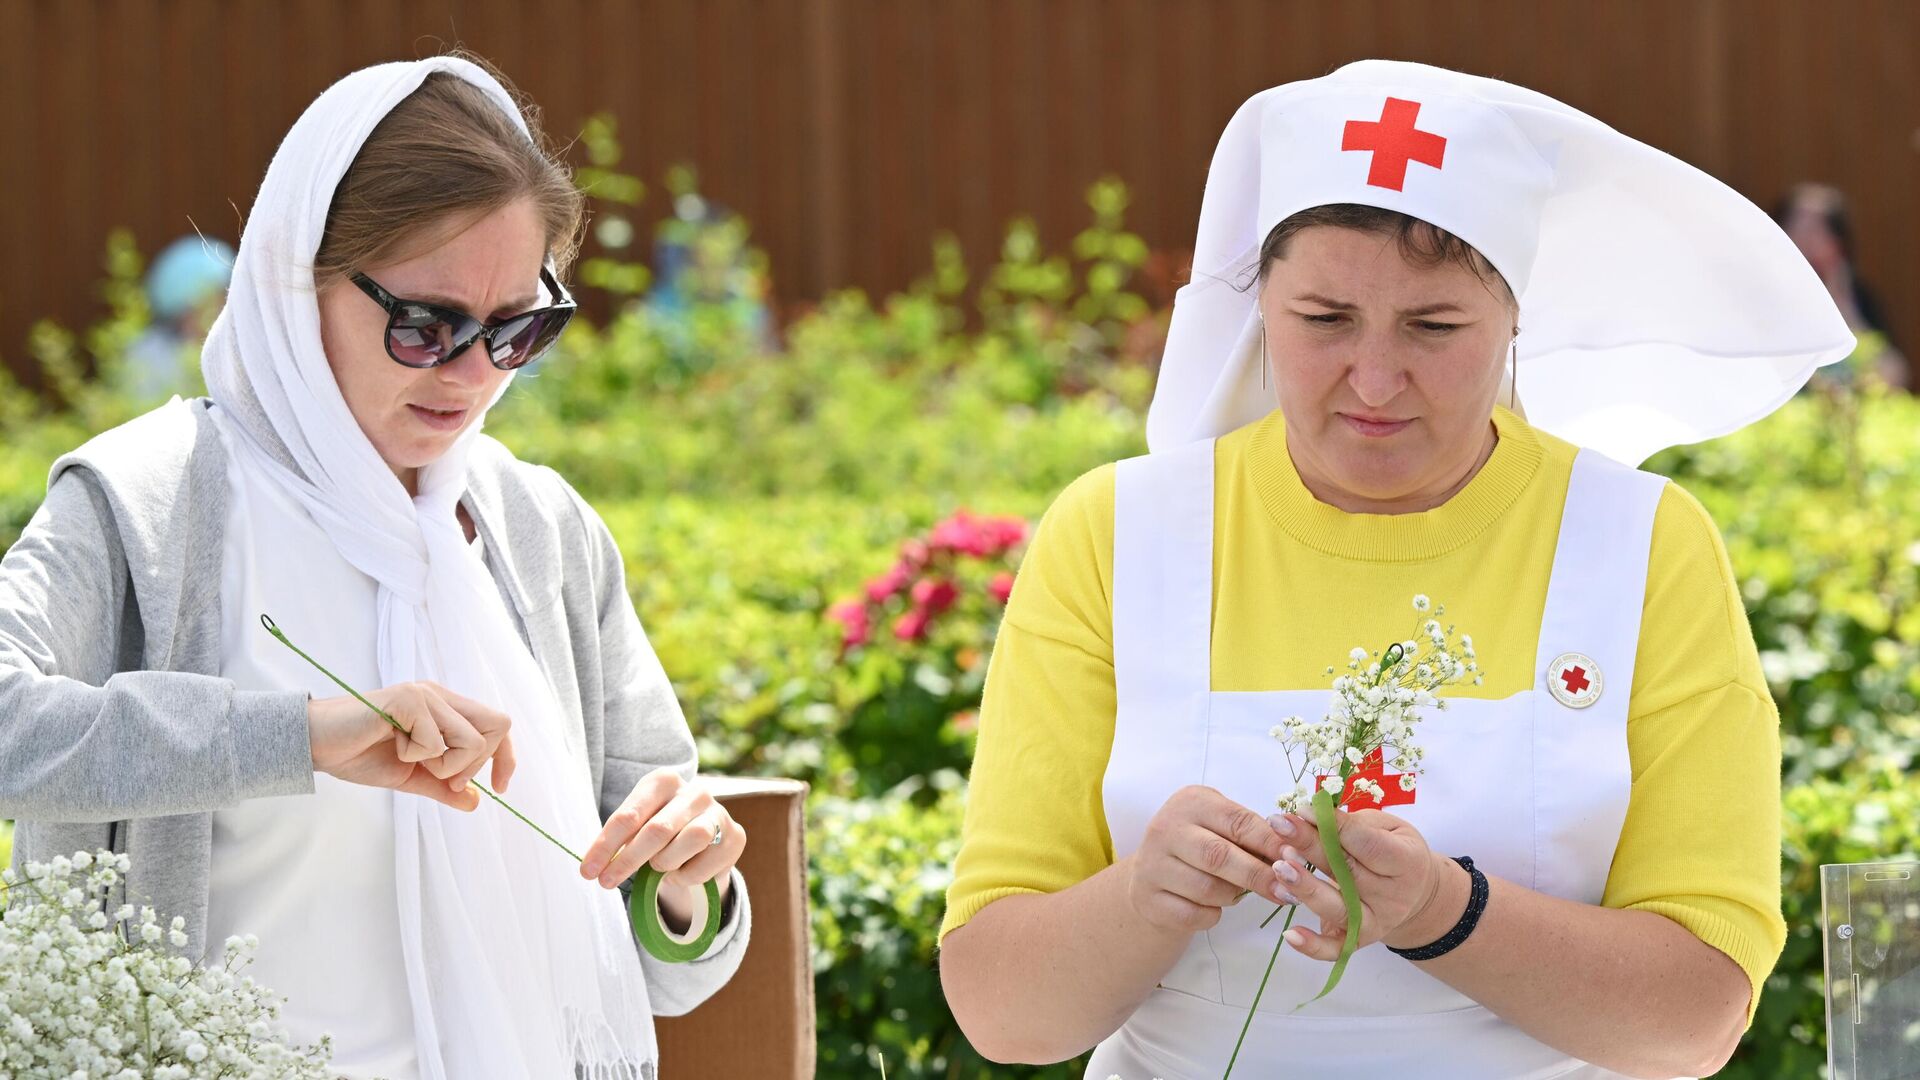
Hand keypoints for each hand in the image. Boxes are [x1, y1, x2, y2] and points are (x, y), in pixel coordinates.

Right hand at [307, 682, 515, 812]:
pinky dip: (416, 756)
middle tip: (442, 778)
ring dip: (444, 764)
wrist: (315, 744)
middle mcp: (441, 696)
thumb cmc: (359, 754)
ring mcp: (426, 694)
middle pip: (498, 726)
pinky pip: (436, 741)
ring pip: (472, 739)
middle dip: (475, 764)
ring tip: (409, 758)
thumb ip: (443, 787)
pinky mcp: (408, 700)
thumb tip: (476, 801)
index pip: (498, 726)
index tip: (500, 788)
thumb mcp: (411, 777)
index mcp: (445, 709)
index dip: (506, 757)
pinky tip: (391, 745)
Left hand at [578, 767, 744, 927]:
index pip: (629, 815)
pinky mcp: (735, 837)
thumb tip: (594, 865)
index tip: (588, 870)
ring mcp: (718, 812)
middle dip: (628, 860)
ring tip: (656, 869)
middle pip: (657, 830)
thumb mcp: (638, 827)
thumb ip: (620, 840)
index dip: (605, 845)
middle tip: (606, 882)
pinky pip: (704, 865)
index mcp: (663, 781)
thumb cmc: (661, 832)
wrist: (706, 840)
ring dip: (664, 863)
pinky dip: (685, 876)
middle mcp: (694, 791)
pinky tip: (680, 873)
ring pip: (689, 842)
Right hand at [1125, 785, 1292, 934]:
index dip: (1271, 842)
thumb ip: (1252, 832)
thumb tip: (1296, 849)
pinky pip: (1193, 914)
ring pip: (1207, 889)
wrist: (1150, 876)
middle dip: (1259, 876)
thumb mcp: (1220, 826)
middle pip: (1220, 855)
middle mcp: (1165, 828)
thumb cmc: (1199, 846)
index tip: (1298, 860)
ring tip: (1236, 893)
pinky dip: (1211, 915)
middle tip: (1290, 892)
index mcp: (1190, 802)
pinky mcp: (1147, 898)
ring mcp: (1151, 864)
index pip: (1237, 821)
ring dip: (1231, 896)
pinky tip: (1211, 906)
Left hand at [1269, 809, 1465, 958]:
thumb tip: (1314, 814)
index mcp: (1406, 861)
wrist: (1415, 893)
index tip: (1302, 810)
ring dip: (1306, 888)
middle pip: (1347, 872)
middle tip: (1279, 827)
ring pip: (1337, 908)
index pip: (1366, 843)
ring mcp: (1376, 923)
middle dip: (1310, 847)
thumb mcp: (1386, 828)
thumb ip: (1355, 824)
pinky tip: (1290, 934)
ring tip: (1278, 866)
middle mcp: (1392, 897)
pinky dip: (1312, 946)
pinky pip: (1334, 949)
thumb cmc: (1393, 850)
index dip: (1334, 826)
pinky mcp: (1358, 941)